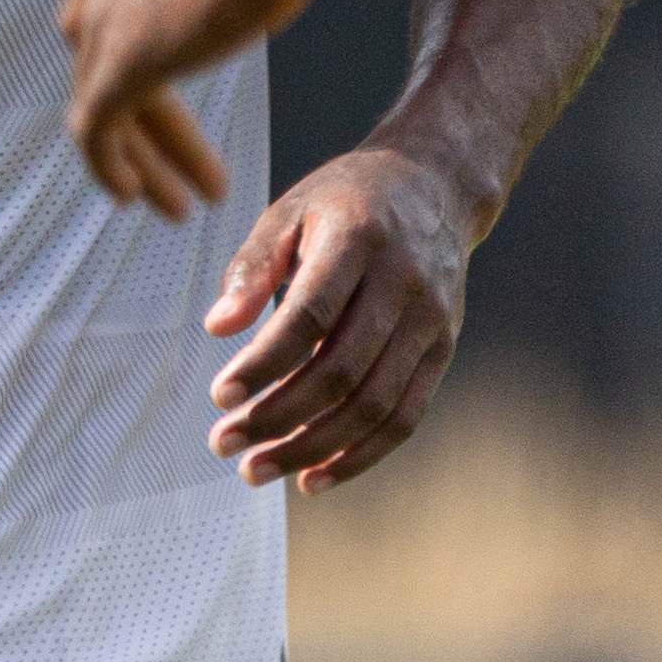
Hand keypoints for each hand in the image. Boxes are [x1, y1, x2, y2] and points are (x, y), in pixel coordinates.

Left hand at [61, 0, 337, 206]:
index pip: (120, 21)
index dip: (147, 73)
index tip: (173, 113)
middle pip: (107, 66)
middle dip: (145, 127)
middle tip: (177, 173)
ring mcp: (101, 21)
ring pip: (102, 105)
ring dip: (139, 159)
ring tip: (174, 205)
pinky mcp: (118, 64)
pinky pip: (96, 130)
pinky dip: (109, 167)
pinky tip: (135, 197)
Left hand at [200, 145, 479, 492]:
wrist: (436, 184)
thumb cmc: (346, 201)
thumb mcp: (290, 210)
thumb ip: (252, 266)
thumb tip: (218, 328)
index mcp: (359, 239)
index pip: (310, 315)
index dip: (264, 364)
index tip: (220, 398)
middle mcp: (404, 282)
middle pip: (341, 370)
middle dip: (278, 418)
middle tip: (224, 445)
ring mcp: (431, 320)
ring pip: (373, 404)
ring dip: (312, 448)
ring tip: (257, 470)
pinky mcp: (443, 348)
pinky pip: (405, 416)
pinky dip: (359, 455)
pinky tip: (312, 477)